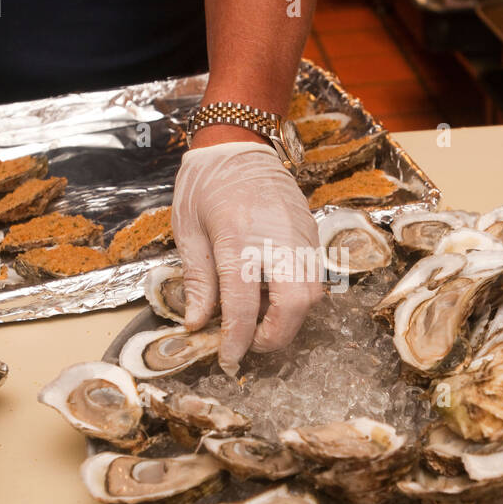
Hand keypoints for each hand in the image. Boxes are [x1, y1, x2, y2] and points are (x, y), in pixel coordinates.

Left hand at [172, 139, 323, 375]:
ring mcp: (300, 237)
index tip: (229, 359)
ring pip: (312, 295)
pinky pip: (314, 276)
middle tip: (251, 342)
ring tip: (260, 316)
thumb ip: (197, 280)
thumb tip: (198, 323)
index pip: (244, 306)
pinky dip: (296, 295)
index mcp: (238, 241)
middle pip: (295, 307)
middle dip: (276, 336)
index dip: (237, 341)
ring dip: (289, 318)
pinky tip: (272, 292)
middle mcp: (277, 241)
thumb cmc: (205, 185)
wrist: (239, 144)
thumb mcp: (188, 231)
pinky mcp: (312, 234)